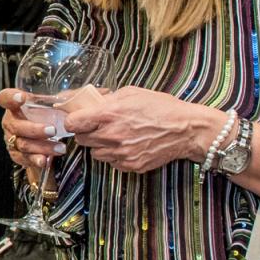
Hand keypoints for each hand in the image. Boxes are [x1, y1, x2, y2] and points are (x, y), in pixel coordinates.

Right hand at [0, 87, 64, 173]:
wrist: (46, 136)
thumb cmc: (49, 116)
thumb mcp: (52, 105)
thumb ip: (59, 100)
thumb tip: (77, 99)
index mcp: (15, 106)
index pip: (5, 98)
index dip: (10, 97)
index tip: (22, 98)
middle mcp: (10, 122)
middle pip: (16, 126)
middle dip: (34, 129)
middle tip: (52, 130)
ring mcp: (11, 139)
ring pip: (22, 144)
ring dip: (42, 147)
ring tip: (60, 148)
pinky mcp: (16, 153)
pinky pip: (23, 158)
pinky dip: (35, 160)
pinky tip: (45, 161)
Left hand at [58, 86, 217, 174]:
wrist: (187, 130)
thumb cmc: (162, 108)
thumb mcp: (132, 93)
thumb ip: (108, 99)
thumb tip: (92, 102)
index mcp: (109, 114)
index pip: (72, 123)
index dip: (73, 120)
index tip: (79, 119)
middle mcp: (111, 136)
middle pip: (81, 139)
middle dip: (87, 132)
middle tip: (100, 126)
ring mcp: (120, 153)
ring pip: (95, 153)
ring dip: (100, 145)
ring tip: (116, 136)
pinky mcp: (130, 165)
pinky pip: (111, 162)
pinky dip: (115, 155)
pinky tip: (127, 145)